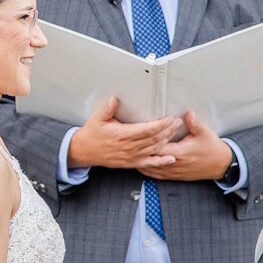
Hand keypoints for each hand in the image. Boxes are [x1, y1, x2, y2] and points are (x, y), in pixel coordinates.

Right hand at [69, 96, 183, 171]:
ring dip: (167, 141)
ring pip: (154, 149)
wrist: (84, 151)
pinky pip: (149, 163)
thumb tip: (114, 99)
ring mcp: (131, 156)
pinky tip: (171, 159)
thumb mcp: (97, 118)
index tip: (169, 119)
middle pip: (154, 138)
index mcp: (122, 135)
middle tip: (178, 122)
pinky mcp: (131, 163)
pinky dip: (161, 161)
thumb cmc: (92, 134)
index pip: (146, 129)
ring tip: (176, 132)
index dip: (160, 124)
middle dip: (168, 130)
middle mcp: (129, 147)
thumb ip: (108, 109)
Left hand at [137, 111, 236, 183]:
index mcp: (180, 152)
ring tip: (129, 158)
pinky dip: (149, 172)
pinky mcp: (176, 176)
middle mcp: (175, 163)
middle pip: (152, 159)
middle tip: (128, 148)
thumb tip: (188, 113)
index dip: (148, 142)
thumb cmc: (212, 148)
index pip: (159, 147)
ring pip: (153, 169)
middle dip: (140, 153)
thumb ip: (194, 123)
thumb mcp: (204, 133)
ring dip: (142, 164)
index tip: (139, 136)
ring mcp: (175, 172)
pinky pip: (159, 176)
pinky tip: (141, 169)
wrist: (220, 165)